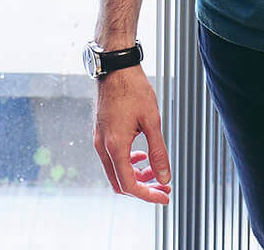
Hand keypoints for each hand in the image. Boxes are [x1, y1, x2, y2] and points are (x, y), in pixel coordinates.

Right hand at [93, 64, 172, 203]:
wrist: (115, 67)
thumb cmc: (134, 90)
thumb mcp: (152, 121)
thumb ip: (158, 152)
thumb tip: (165, 177)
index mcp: (115, 146)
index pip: (129, 185)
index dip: (148, 195)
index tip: (166, 195)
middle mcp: (102, 147)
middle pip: (120, 183)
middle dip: (143, 189)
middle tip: (163, 186)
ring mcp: (98, 140)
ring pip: (115, 172)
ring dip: (135, 176)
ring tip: (155, 170)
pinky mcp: (100, 133)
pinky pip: (111, 159)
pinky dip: (127, 164)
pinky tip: (141, 154)